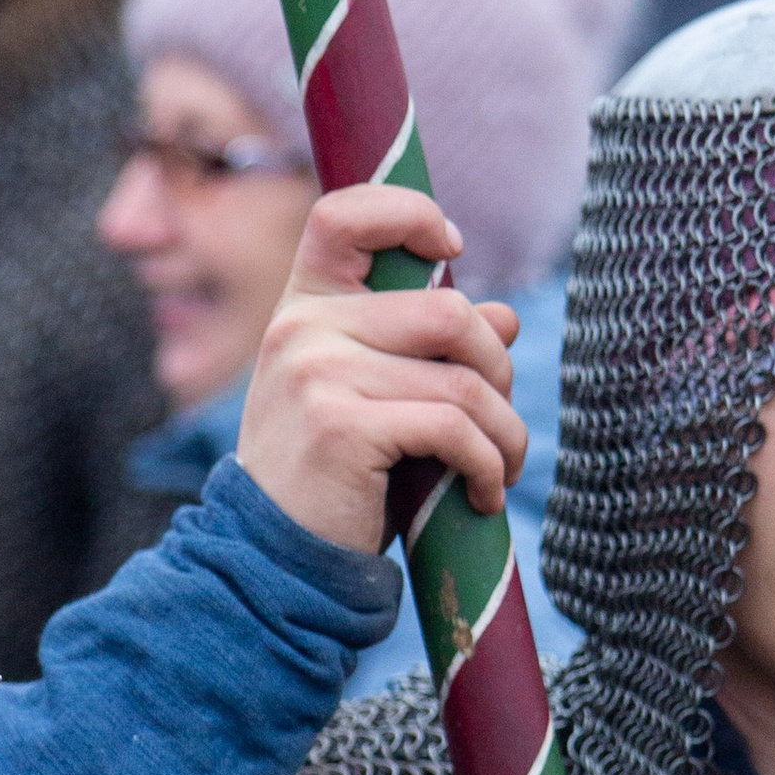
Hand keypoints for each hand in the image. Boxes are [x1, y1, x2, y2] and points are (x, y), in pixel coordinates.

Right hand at [235, 184, 522, 555]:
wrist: (270, 560)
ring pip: (462, 379)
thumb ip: (424, 351)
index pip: (344, 215)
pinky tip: (483, 494)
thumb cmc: (328, 477)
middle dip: (496, 368)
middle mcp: (301, 328)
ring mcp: (317, 374)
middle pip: (446, 312)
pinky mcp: (342, 426)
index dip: (410, 215)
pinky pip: (454, 428)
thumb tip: (504, 316)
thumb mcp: (368, 398)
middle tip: (499, 418)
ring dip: (504, 430)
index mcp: (301, 307)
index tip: (451, 251)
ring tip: (502, 465)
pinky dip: (488, 464)